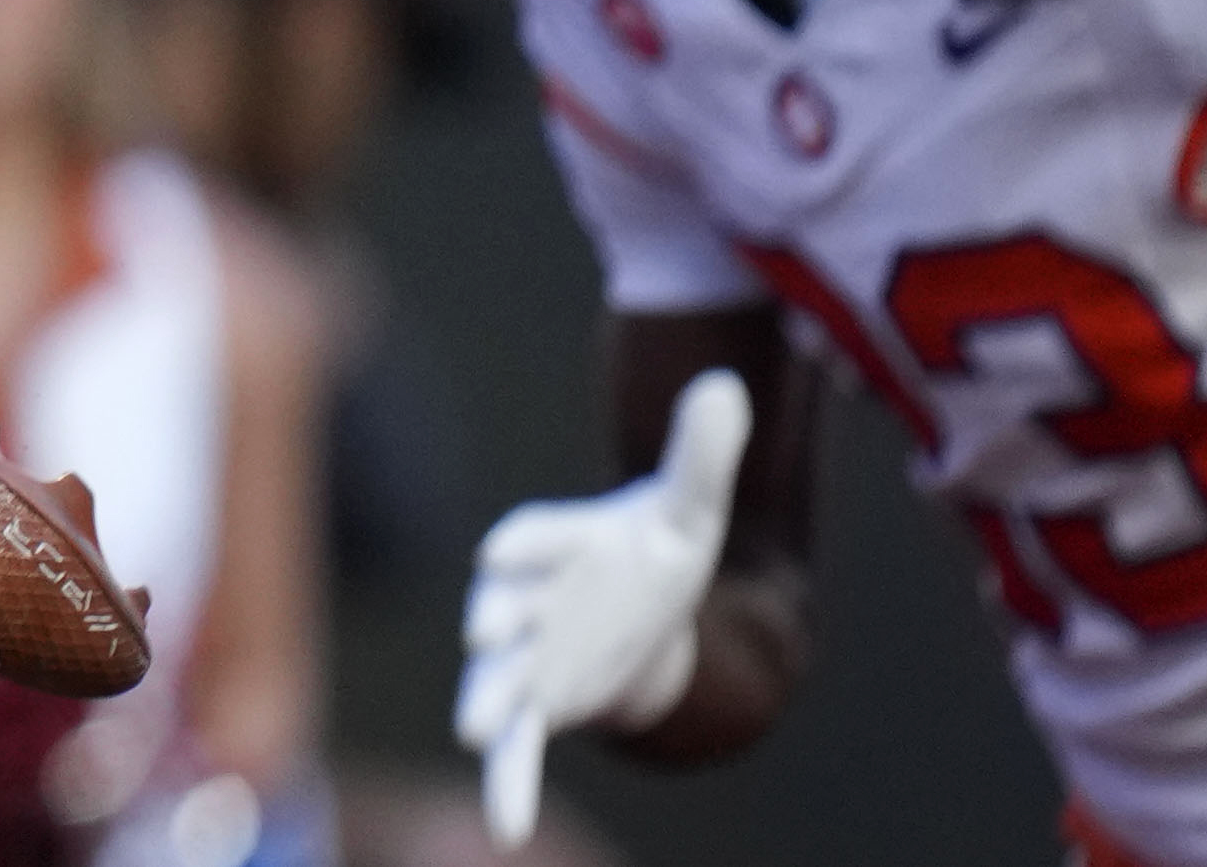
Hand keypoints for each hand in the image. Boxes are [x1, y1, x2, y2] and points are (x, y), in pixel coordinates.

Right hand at [458, 367, 748, 847]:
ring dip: (486, 699)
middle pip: (503, 606)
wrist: (643, 616)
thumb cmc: (655, 554)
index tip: (501, 553)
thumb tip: (728, 384)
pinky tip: (505, 826)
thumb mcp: (689, 510)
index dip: (520, 547)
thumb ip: (701, 455)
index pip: (530, 539)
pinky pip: (518, 745)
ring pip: (498, 677)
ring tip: (477, 730)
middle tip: (484, 628)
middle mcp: (528, 597)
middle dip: (495, 617)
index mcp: (557, 542)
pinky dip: (508, 782)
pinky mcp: (540, 703)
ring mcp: (528, 655)